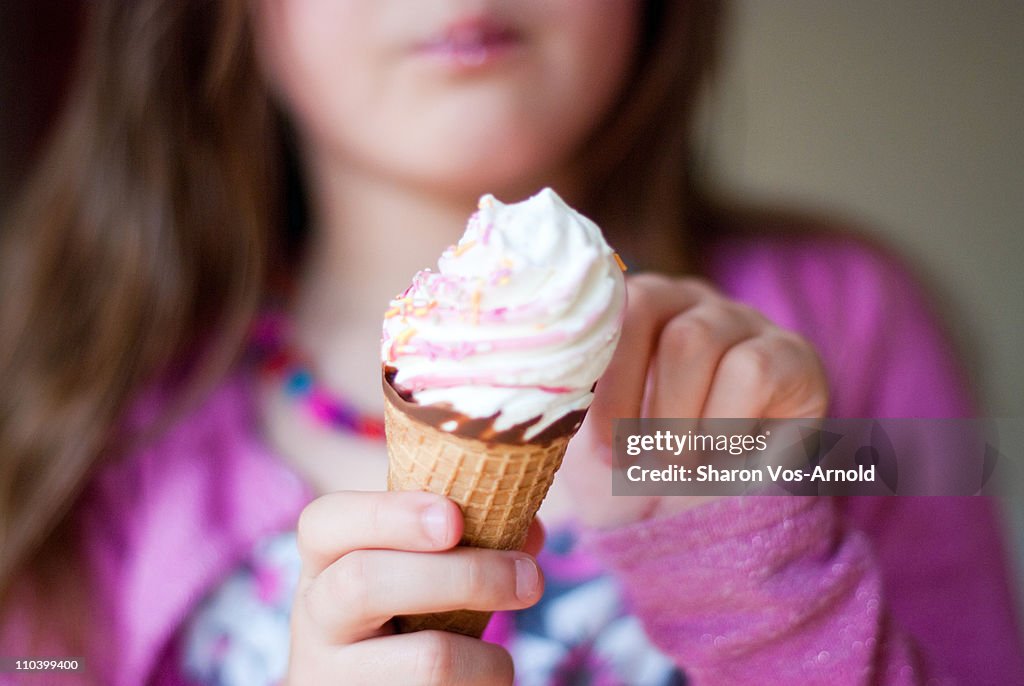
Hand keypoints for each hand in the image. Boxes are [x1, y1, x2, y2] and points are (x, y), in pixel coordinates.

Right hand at [287, 490, 544, 684]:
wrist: (369, 685)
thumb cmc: (404, 612)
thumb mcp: (414, 569)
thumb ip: (467, 538)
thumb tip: (528, 532)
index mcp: (325, 559)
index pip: (326, 521)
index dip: (391, 514)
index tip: (455, 518)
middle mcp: (315, 616)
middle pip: (368, 583)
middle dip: (465, 575)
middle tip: (530, 580)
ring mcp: (332, 674)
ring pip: (427, 660)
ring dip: (487, 657)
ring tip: (501, 661)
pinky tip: (478, 682)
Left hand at [561, 274, 828, 527]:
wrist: (704, 531)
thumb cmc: (634, 482)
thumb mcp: (588, 451)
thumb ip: (564, 414)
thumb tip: (534, 398)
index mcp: (629, 313)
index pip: (603, 303)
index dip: (592, 369)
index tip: (592, 441)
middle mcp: (685, 303)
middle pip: (646, 307)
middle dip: (629, 399)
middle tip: (631, 466)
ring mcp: (743, 322)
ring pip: (694, 339)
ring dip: (675, 420)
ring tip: (674, 470)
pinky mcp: (793, 357)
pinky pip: (753, 368)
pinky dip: (725, 424)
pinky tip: (722, 461)